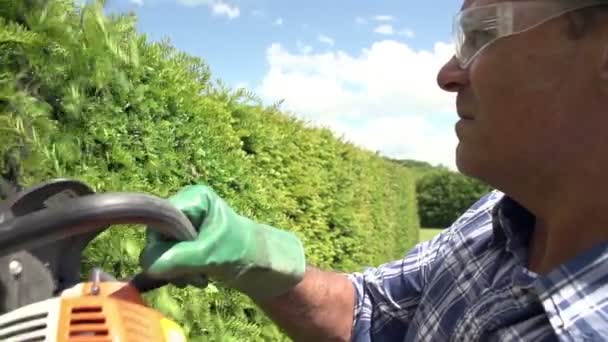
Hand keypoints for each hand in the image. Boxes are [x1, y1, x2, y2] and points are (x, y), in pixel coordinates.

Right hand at [139, 184, 305, 299]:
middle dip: (171, 260)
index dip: (163, 242)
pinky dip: (180, 272)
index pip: (159, 218)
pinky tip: (197, 279)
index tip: (179, 261)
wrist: (264, 265)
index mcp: (195, 198)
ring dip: (176, 270)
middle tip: (192, 276)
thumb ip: (180, 258)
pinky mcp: (185, 241)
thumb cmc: (244, 252)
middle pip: (157, 236)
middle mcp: (186, 207)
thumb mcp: (212, 255)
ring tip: (199, 279)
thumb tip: (148, 264)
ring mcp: (185, 224)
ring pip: (160, 250)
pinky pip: (168, 258)